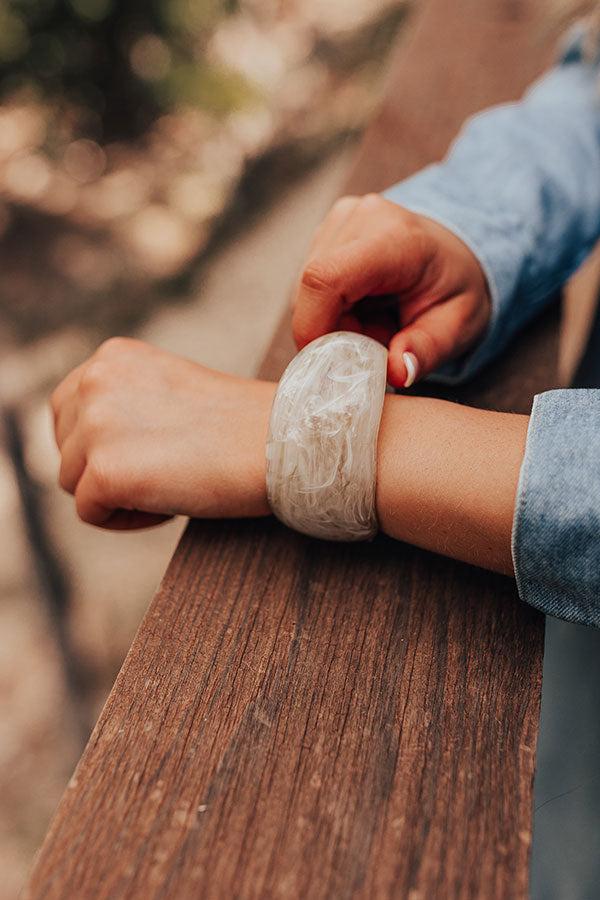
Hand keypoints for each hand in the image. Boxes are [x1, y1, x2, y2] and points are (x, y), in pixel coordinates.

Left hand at [51, 338, 273, 528]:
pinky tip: (169, 507)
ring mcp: (96, 426)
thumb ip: (124, 402)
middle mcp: (94, 381)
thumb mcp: (167, 390)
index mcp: (112, 357)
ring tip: (171, 486)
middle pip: (66, 448)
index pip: (67, 409)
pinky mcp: (105, 472)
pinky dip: (128, 521)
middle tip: (164, 472)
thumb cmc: (239, 425)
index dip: (102, 442)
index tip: (149, 453)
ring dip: (117, 495)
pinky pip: (91, 513)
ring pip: (75, 482)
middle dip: (106, 468)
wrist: (281, 442)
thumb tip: (90, 446)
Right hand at [292, 194, 490, 386]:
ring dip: (333, 323)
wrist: (455, 251)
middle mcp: (360, 219)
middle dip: (334, 334)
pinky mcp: (325, 233)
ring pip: (305, 294)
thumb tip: (397, 373)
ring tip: (373, 323)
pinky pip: (309, 288)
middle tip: (374, 344)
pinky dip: (331, 311)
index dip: (313, 327)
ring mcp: (338, 222)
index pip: (327, 279)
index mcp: (396, 239)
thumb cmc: (455, 287)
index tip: (330, 363)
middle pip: (313, 294)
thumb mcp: (459, 325)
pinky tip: (361, 309)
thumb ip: (428, 349)